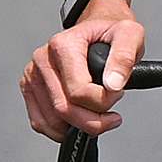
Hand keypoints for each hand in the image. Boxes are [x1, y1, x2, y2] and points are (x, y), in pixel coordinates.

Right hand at [21, 5, 143, 139]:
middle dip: (94, 119)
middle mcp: (43, 59)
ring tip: (98, 113)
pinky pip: (41, 122)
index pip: (79, 91)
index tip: (117, 92)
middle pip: (64, 109)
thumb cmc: (111, 33)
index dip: (104, 101)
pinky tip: (80, 120)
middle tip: (111, 112)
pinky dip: (62, 130)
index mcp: (62, 45)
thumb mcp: (130, 34)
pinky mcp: (31, 88)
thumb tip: (112, 84)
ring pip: (52, 120)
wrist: (97, 30)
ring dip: (80, 126)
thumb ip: (125, 57)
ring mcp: (33, 75)